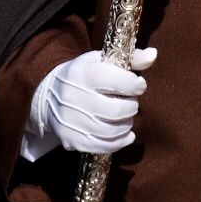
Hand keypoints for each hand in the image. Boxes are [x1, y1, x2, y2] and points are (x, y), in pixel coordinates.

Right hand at [25, 48, 158, 158]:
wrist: (47, 95)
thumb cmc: (83, 75)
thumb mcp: (102, 60)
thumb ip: (131, 58)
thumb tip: (153, 54)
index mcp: (82, 73)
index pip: (118, 81)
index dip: (136, 85)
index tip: (138, 85)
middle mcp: (73, 97)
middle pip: (117, 110)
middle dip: (131, 106)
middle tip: (130, 102)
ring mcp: (70, 121)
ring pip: (112, 131)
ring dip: (126, 124)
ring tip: (125, 116)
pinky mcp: (71, 140)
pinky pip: (103, 147)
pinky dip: (120, 142)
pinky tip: (125, 134)